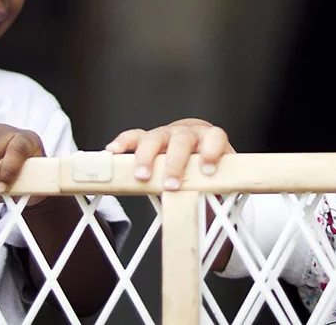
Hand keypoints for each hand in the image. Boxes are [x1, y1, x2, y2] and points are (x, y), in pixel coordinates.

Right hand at [105, 118, 233, 189]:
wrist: (194, 145)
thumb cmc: (206, 164)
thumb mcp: (216, 174)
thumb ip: (219, 185)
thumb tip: (222, 203)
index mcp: (209, 138)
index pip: (214, 137)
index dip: (211, 152)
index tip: (207, 171)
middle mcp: (187, 132)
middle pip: (181, 140)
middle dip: (175, 163)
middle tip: (171, 185)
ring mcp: (166, 133)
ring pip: (155, 138)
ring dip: (147, 157)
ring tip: (142, 177)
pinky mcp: (147, 138)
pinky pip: (134, 136)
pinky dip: (124, 143)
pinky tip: (113, 151)